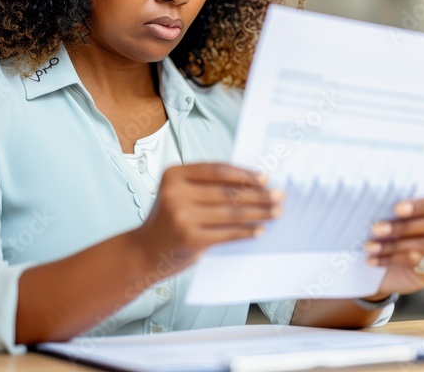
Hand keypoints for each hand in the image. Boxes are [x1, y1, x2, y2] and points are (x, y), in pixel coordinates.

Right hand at [130, 163, 282, 269]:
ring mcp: (182, 217)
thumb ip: (206, 186)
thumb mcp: (179, 194)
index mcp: (173, 175)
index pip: (216, 170)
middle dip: (258, 195)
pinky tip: (259, 230)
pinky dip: (246, 232)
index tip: (264, 178)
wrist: (144, 252)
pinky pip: (227, 233)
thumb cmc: (169, 219)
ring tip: (276, 212)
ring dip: (259, 213)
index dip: (243, 173)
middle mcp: (175, 194)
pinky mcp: (190, 239)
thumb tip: (253, 183)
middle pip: (227, 192)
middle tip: (279, 195)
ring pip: (231, 213)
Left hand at [364, 194, 423, 297]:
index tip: (396, 208)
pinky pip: (416, 263)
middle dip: (402, 226)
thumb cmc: (384, 237)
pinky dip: (391, 260)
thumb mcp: (384, 221)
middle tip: (376, 229)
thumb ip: (385, 210)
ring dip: (393, 246)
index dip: (420, 204)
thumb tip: (372, 204)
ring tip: (369, 247)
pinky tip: (373, 260)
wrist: (382, 270)